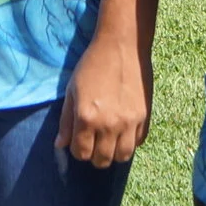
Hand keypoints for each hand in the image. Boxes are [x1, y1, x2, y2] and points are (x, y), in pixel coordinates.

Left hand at [56, 33, 149, 168]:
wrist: (121, 45)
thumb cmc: (92, 65)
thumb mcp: (72, 90)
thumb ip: (66, 121)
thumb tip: (61, 145)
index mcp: (87, 118)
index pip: (81, 153)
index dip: (78, 149)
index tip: (79, 140)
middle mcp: (108, 124)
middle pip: (102, 160)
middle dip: (95, 155)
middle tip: (94, 142)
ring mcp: (129, 122)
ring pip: (123, 156)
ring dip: (114, 152)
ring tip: (110, 141)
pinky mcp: (144, 116)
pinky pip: (138, 142)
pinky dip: (130, 141)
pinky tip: (123, 130)